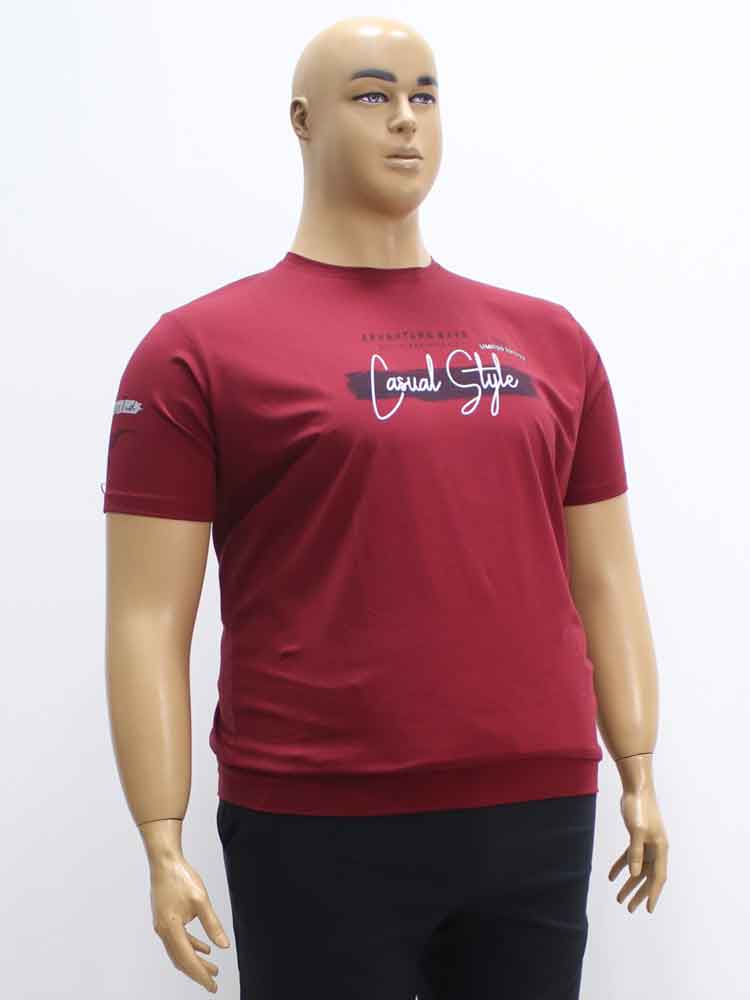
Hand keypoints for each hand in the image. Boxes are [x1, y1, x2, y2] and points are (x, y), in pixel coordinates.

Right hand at [149, 853, 230, 992]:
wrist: (164, 861)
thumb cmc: (181, 877)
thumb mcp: (201, 900)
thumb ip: (213, 924)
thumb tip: (224, 946)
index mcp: (170, 928)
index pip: (187, 959)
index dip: (201, 975)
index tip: (213, 985)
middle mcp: (163, 931)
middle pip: (181, 959)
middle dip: (198, 972)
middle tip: (214, 982)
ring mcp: (162, 926)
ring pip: (179, 951)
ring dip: (195, 960)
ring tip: (212, 966)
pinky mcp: (165, 919)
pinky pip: (178, 940)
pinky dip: (191, 946)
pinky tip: (204, 948)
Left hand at [608, 783, 668, 913]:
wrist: (636, 788)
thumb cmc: (639, 808)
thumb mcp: (637, 831)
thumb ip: (636, 853)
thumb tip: (634, 875)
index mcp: (661, 849)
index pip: (658, 877)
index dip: (653, 894)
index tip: (649, 910)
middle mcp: (656, 848)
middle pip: (648, 877)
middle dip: (639, 894)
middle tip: (629, 908)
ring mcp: (647, 843)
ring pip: (638, 869)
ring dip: (629, 884)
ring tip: (619, 897)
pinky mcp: (637, 837)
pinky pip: (630, 856)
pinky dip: (621, 867)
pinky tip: (611, 876)